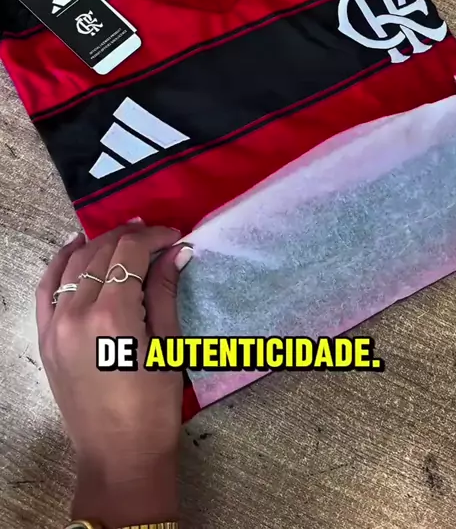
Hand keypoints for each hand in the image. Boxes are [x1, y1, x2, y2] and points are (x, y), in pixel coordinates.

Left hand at [36, 222, 192, 526]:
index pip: (130, 252)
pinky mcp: (45, 337)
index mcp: (112, 315)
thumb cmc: (155, 406)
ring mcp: (54, 325)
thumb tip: (176, 251)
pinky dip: (61, 262)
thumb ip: (166, 292)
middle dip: (131, 236)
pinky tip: (77, 247)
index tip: (175, 235)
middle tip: (157, 236)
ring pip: (74, 264)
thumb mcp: (169, 345)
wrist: (119, 455)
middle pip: (102, 252)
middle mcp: (76, 313)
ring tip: (126, 238)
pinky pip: (46, 287)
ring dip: (101, 244)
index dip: (154, 236)